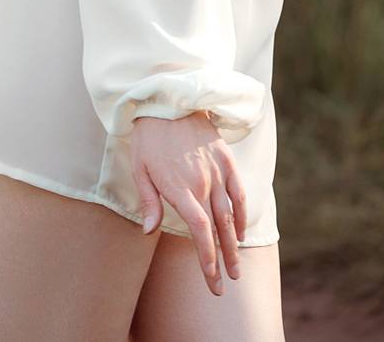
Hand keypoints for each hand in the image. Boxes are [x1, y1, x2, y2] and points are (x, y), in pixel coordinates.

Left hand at [131, 110, 245, 295]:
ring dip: (235, 243)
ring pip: (231, 214)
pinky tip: (242, 230)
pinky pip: (239, 190)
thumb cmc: (148, 136)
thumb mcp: (140, 169)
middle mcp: (203, 183)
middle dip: (224, 260)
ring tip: (237, 266)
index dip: (208, 260)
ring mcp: (217, 170)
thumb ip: (149, 201)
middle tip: (227, 283)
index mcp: (180, 189)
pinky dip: (243, 212)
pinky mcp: (225, 158)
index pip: (201, 233)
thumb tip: (150, 232)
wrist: (167, 99)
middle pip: (219, 229)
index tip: (213, 282)